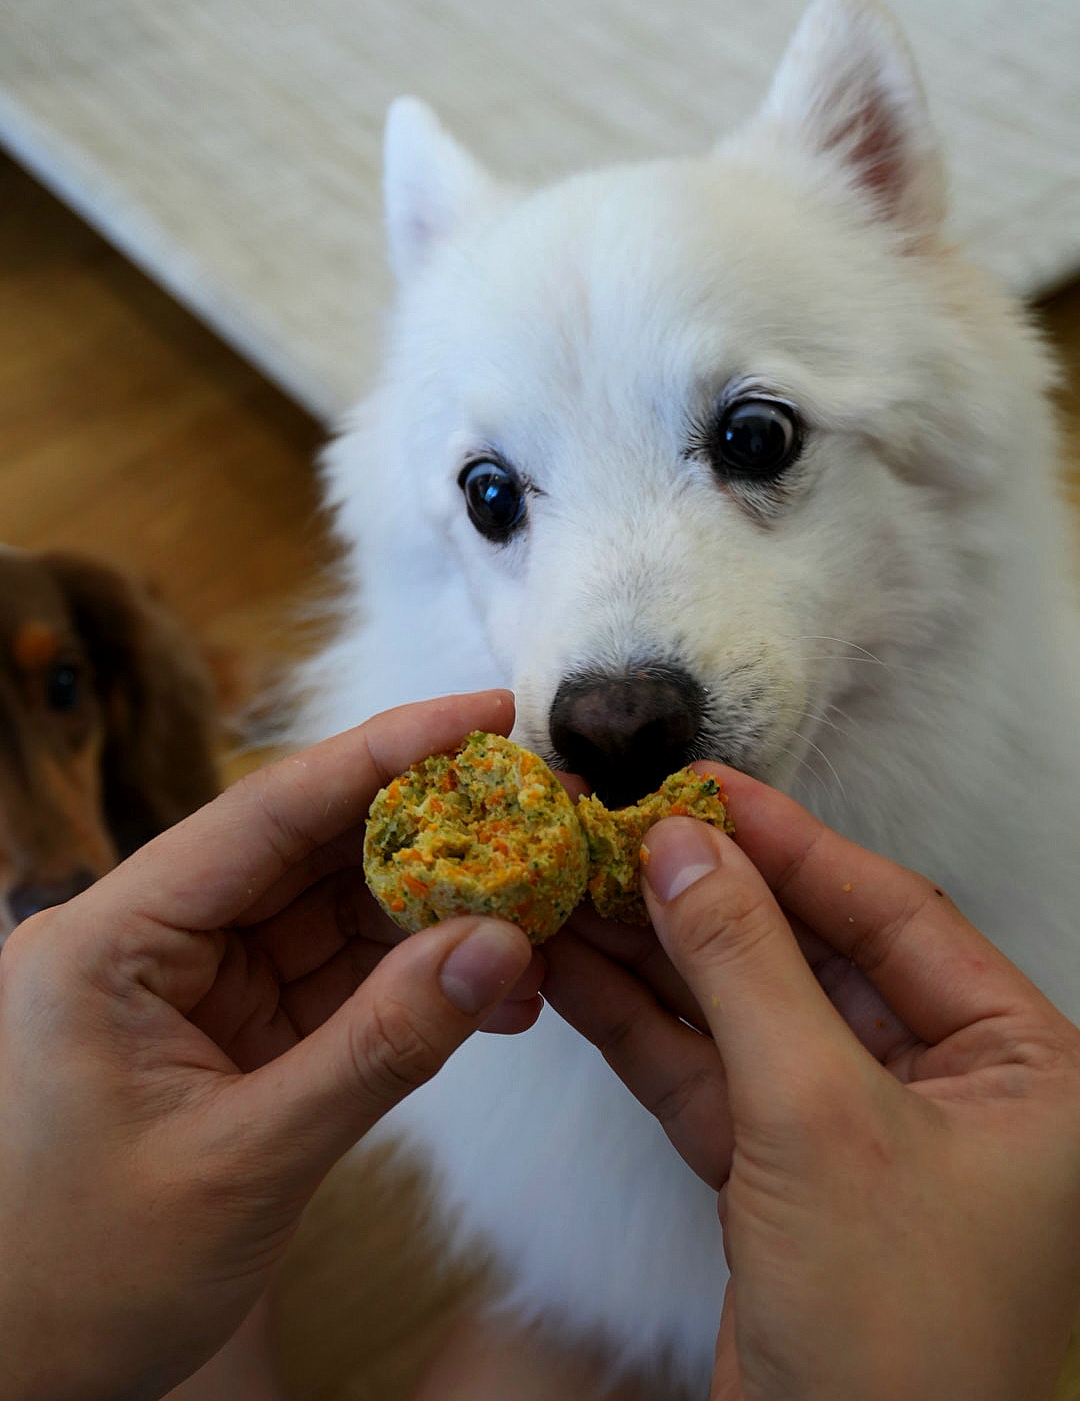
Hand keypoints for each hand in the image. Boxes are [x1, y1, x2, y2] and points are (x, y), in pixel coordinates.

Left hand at [0, 690, 541, 1400]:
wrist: (25, 1378)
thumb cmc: (87, 1277)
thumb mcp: (245, 1161)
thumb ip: (379, 1048)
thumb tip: (504, 947)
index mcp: (109, 941)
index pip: (262, 812)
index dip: (382, 752)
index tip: (484, 713)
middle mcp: (149, 939)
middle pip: (306, 848)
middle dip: (428, 829)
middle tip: (537, 807)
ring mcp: (193, 983)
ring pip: (332, 910)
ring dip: (435, 907)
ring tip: (537, 903)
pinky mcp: (231, 1028)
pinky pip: (335, 976)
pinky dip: (412, 976)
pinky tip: (490, 981)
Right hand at [543, 772, 1079, 1400]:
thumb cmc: (899, 1334)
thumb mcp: (820, 1120)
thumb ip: (745, 968)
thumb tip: (682, 848)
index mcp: (1021, 1063)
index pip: (891, 912)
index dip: (789, 842)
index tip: (699, 787)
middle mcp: (951, 1087)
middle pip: (809, 954)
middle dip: (708, 899)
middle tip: (618, 832)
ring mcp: (859, 1132)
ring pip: (748, 1012)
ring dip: (658, 957)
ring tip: (572, 887)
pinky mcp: (786, 1178)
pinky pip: (712, 1076)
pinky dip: (644, 1030)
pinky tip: (574, 973)